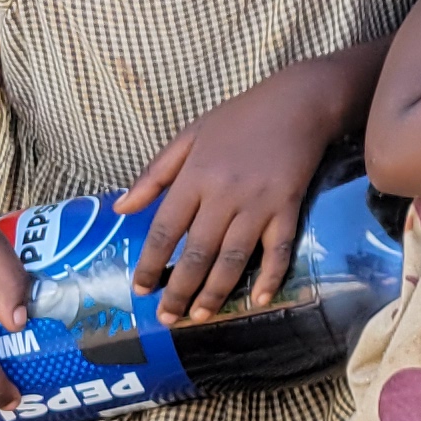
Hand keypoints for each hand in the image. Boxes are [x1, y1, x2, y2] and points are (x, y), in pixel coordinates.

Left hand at [121, 64, 346, 319]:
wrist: (298, 102)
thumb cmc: (240, 117)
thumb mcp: (189, 136)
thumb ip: (154, 173)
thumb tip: (121, 208)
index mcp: (195, 176)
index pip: (166, 230)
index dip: (151, 264)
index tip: (141, 289)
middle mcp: (224, 195)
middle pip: (198, 253)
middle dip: (179, 290)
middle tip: (167, 318)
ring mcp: (259, 203)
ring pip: (233, 259)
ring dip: (215, 293)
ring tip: (200, 316)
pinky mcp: (288, 207)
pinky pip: (278, 249)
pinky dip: (270, 276)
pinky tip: (260, 299)